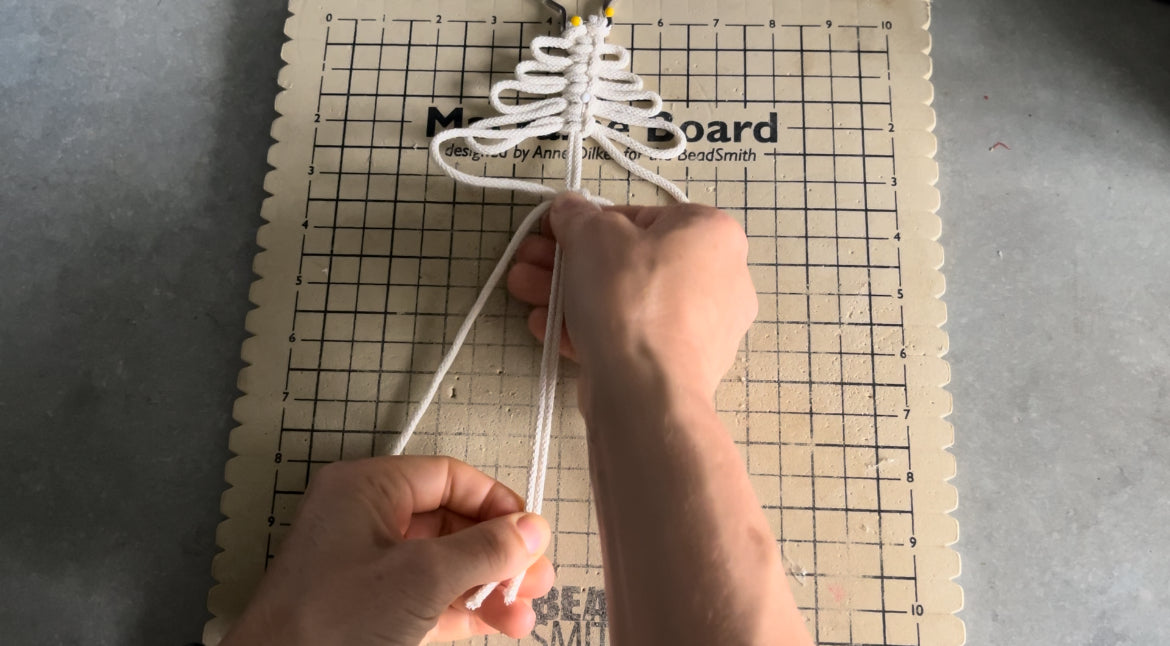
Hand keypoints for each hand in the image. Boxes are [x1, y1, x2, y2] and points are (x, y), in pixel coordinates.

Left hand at [220, 456, 553, 645]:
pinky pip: (429, 596)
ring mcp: (367, 567)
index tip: (529, 534)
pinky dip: (464, 608)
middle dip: (498, 552)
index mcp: (366, 489)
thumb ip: (484, 550)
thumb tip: (529, 530)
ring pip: (444, 563)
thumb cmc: (324, 625)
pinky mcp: (370, 608)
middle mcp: (366, 520)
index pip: (448, 477)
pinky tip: (497, 623)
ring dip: (488, 586)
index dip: (495, 503)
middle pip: (451, 521)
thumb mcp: (421, 578)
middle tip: (534, 578)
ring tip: (522, 612)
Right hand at [507, 192, 757, 399]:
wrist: (646, 390)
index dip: (588, 222)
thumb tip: (569, 208)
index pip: (641, 216)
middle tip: (530, 261)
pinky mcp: (683, 366)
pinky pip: (633, 336)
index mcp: (712, 233)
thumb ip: (576, 215)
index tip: (553, 231)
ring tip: (524, 293)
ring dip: (571, 294)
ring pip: (626, 302)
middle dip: (569, 261)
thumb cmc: (629, 298)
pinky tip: (547, 327)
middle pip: (630, 262)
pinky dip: (592, 329)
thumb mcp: (591, 236)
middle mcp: (720, 278)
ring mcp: (705, 328)